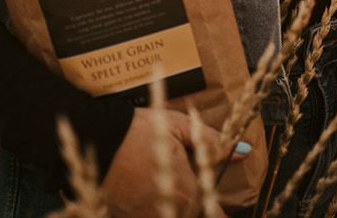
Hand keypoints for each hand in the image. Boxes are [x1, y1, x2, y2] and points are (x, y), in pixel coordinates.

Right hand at [99, 107, 248, 217]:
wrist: (94, 137)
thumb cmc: (137, 130)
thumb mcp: (178, 127)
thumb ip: (212, 142)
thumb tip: (242, 151)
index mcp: (185, 191)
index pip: (215, 215)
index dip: (220, 210)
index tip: (220, 204)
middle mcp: (166, 210)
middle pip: (192, 216)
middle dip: (197, 208)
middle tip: (196, 193)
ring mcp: (142, 217)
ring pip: (170, 216)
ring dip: (175, 208)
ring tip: (169, 190)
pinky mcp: (123, 217)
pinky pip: (147, 216)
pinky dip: (152, 209)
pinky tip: (146, 193)